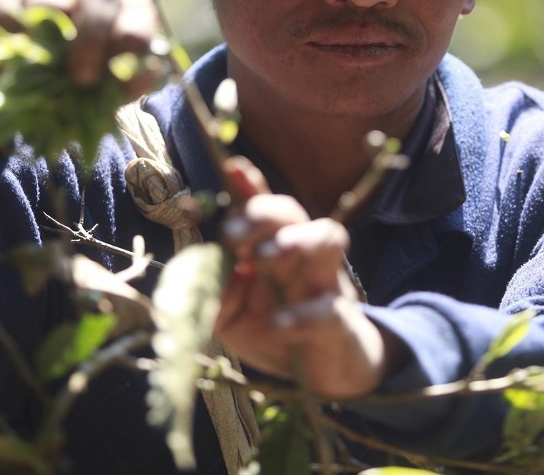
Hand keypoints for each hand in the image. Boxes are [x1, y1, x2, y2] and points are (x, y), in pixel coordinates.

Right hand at [0, 0, 161, 138]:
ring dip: (47, 36)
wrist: (23, 58)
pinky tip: (9, 50)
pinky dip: (8, 33)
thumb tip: (145, 76)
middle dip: (92, 39)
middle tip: (81, 77)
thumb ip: (128, 76)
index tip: (120, 79)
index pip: (139, 8)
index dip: (131, 43)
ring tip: (40, 65)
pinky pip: (7, 1)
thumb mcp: (109, 74)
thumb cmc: (78, 63)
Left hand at [215, 157, 401, 398]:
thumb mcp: (232, 315)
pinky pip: (330, 308)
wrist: (327, 374)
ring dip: (294, 241)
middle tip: (232, 234)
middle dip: (262, 213)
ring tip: (261, 259)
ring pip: (327, 237)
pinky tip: (278, 323)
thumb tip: (200, 269)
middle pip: (291, 213)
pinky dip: (303, 313)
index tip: (233, 169)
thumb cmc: (276, 332)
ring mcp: (327, 285)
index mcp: (274, 250)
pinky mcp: (342, 324)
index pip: (262, 210)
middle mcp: (304, 257)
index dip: (250, 186)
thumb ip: (215, 291)